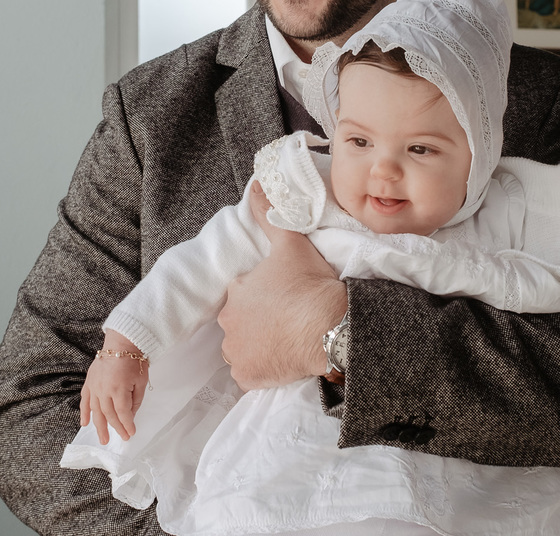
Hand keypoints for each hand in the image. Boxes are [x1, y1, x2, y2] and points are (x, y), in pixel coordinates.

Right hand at [79, 330, 148, 443]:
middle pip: (109, 415)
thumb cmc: (134, 361)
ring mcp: (94, 387)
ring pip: (95, 411)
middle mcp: (104, 390)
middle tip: (121, 438)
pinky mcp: (89, 382)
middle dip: (116, 428)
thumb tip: (130, 415)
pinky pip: (84, 400)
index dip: (127, 425)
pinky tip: (85, 423)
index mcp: (119, 389)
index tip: (131, 433)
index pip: (123, 413)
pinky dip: (84, 412)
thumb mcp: (141, 381)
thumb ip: (136, 400)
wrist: (121, 343)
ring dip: (99, 426)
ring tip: (102, 439)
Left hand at [217, 182, 346, 389]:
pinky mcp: (248, 376)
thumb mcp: (291, 243)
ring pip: (243, 347)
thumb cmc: (311, 285)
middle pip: (241, 321)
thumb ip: (269, 214)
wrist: (330, 328)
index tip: (286, 296)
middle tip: (288, 318)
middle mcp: (229, 323)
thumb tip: (257, 184)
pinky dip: (262, 368)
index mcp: (236, 291)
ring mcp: (237, 352)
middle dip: (259, 319)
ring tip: (287, 339)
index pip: (244, 293)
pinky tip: (282, 359)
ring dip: (258, 344)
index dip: (265, 294)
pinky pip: (250, 373)